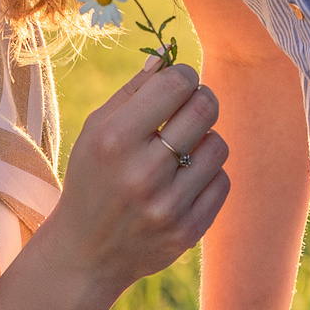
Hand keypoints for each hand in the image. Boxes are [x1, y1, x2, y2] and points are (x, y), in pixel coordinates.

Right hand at [39, 58, 230, 299]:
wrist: (86, 253)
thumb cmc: (92, 179)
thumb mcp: (96, 130)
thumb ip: (133, 91)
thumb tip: (170, 55)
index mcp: (114, 139)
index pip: (177, 84)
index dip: (184, 76)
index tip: (178, 84)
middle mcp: (142, 173)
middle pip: (205, 108)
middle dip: (201, 100)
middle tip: (189, 108)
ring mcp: (167, 206)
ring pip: (218, 145)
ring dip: (204, 140)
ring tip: (182, 150)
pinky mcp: (187, 232)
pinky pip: (223, 182)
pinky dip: (208, 175)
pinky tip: (184, 180)